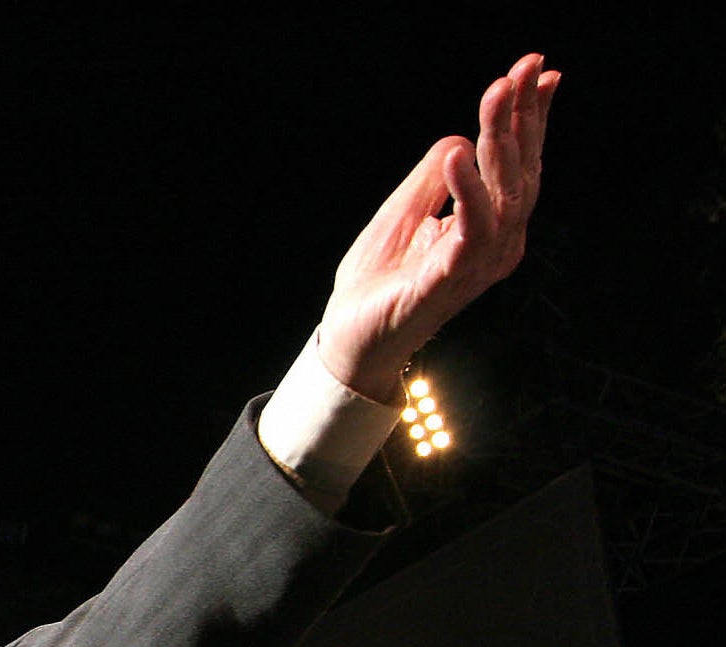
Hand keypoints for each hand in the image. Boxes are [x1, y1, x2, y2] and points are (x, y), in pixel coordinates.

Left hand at [319, 53, 559, 399]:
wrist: (348, 339)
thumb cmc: (378, 282)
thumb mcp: (404, 212)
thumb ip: (433, 176)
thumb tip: (460, 138)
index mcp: (488, 227)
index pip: (517, 163)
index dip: (529, 116)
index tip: (536, 68)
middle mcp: (495, 244)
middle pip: (520, 171)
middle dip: (522, 116)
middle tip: (519, 70)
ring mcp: (478, 264)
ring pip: (506, 194)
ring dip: (501, 141)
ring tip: (494, 96)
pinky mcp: (450, 280)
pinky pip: (471, 230)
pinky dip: (469, 190)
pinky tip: (460, 153)